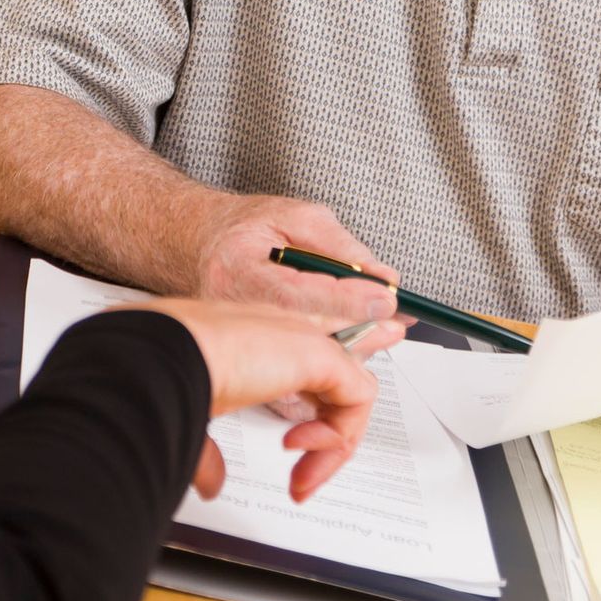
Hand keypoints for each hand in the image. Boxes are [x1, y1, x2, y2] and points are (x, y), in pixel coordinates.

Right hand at [125, 299, 400, 501]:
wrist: (160, 354)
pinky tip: (302, 448)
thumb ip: (209, 450)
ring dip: (332, 446)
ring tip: (301, 475)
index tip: (290, 452)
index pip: (300, 369)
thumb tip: (212, 482)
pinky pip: (359, 397)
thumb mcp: (191, 417)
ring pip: (349, 394)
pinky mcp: (319, 353)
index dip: (308, 415)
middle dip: (326, 439)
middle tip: (301, 482)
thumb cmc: (160, 371)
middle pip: (332, 383)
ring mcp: (301, 339)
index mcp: (250, 341)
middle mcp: (279, 334)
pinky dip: (339, 434)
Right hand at [194, 195, 402, 357]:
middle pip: (300, 334)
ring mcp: (235, 340)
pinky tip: (350, 347)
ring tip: (380, 329)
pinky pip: (292, 383)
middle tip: (395, 323)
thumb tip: (382, 277)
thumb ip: (340, 244)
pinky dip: (326, 369)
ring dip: (349, 350)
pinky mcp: (246, 362)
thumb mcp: (297, 217)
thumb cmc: (249, 229)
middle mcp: (230, 309)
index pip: (295, 293)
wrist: (205, 245)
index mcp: (237, 267)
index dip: (344, 299)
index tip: (385, 297)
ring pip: (300, 364)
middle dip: (358, 329)